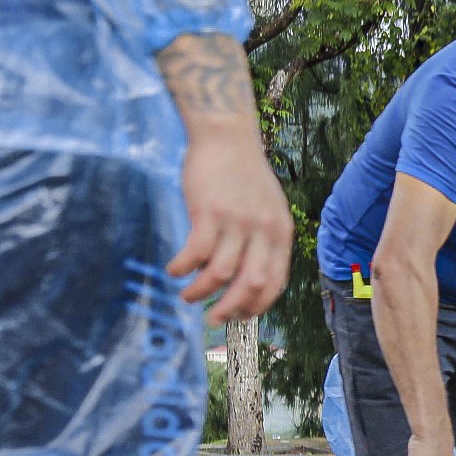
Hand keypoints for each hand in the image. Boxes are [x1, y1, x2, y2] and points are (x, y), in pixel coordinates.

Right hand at [167, 126, 293, 323]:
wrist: (226, 136)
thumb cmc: (244, 174)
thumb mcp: (269, 209)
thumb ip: (264, 240)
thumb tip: (248, 277)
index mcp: (281, 234)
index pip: (275, 282)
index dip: (257, 305)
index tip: (240, 316)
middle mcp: (263, 231)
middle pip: (250, 285)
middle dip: (230, 309)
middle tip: (213, 319)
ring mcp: (237, 222)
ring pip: (219, 273)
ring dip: (201, 291)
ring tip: (187, 296)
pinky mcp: (209, 212)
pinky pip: (195, 253)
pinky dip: (183, 268)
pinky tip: (174, 270)